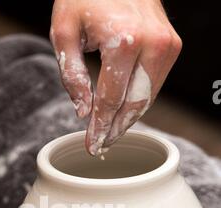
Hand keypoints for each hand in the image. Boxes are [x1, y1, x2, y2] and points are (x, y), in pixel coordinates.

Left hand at [51, 0, 181, 155]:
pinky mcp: (172, 45)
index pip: (111, 100)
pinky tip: (124, 111)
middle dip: (116, 129)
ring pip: (148, 98)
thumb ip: (72, 75)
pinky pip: (155, 84)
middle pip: (133, 104)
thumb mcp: (64, 32)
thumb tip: (84, 112)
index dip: (100, 127)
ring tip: (111, 133)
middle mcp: (152, 44)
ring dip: (128, 119)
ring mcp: (166, 44)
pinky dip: (139, 101)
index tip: (91, 145)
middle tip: (101, 145)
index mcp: (124, 41)